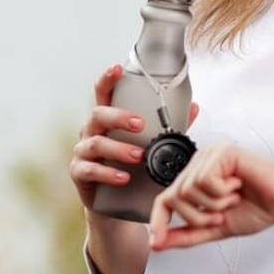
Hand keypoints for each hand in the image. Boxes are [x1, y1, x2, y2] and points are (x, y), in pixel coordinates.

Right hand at [70, 63, 199, 209]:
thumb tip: (194, 108)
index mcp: (107, 119)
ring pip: (95, 143)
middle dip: (118, 117)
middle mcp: (91, 131)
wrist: (114, 205)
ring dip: (118, 149)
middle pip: (97, 114)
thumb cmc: (132, 165)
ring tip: (139, 157)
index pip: (103, 93)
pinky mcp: (79, 174)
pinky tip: (123, 177)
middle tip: (140, 124)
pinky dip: (107, 173)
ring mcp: (83, 152)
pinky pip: (89, 170)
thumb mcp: (149, 144)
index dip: (107, 79)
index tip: (117, 68)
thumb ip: (169, 126)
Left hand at [148, 144, 273, 250]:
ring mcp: (210, 155)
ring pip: (187, 189)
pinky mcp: (222, 151)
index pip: (166, 199)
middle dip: (198, 216)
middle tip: (221, 215)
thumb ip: (187, 234)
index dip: (159, 221)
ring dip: (213, 204)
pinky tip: (237, 186)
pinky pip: (204, 179)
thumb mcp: (216, 227)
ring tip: (232, 199)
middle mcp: (201, 164)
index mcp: (198, 179)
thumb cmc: (259, 206)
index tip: (156, 242)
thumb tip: (159, 241)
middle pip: (174, 196)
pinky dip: (221, 192)